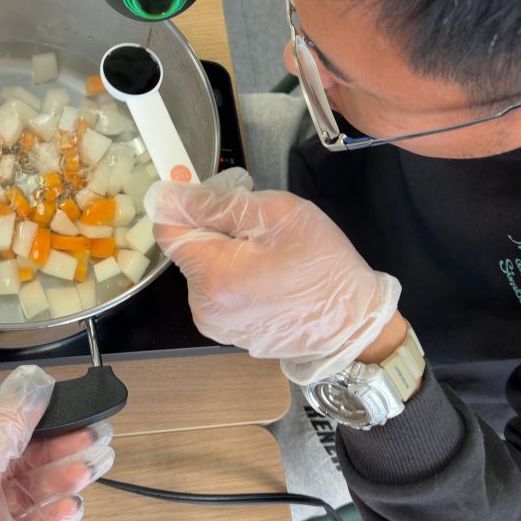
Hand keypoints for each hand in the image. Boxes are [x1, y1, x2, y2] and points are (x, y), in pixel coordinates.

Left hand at [145, 169, 400, 380]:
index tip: (203, 188)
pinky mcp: (226, 332)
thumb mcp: (278, 215)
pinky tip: (266, 271)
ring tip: (267, 247)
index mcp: (214, 276)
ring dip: (226, 249)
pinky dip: (234, 273)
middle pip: (187, 247)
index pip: (167, 228)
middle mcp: (204, 306)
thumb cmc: (324, 265)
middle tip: (255, 217)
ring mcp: (214, 323)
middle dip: (213, 225)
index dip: (181, 202)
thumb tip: (171, 195)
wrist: (353, 324)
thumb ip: (218, 203)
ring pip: (203, 267)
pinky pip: (217, 289)